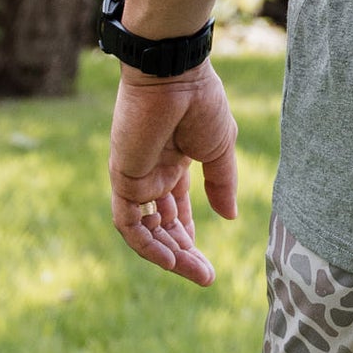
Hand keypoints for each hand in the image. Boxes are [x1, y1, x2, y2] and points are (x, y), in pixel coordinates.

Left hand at [107, 61, 238, 285]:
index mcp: (174, 163)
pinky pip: (129, 223)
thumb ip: (222, 183)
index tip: (207, 264)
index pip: (176, 212)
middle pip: (162, 227)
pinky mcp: (123, 179)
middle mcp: (152, 174)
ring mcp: (136, 178)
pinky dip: (147, 244)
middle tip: (205, 276)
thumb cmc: (200, 102)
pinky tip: (170, 259)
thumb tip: (230, 218)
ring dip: (168, 255)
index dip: (188, 239)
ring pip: (147, 231)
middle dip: (183, 253)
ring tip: (196, 272)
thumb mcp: (220, 147)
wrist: (174, 76)